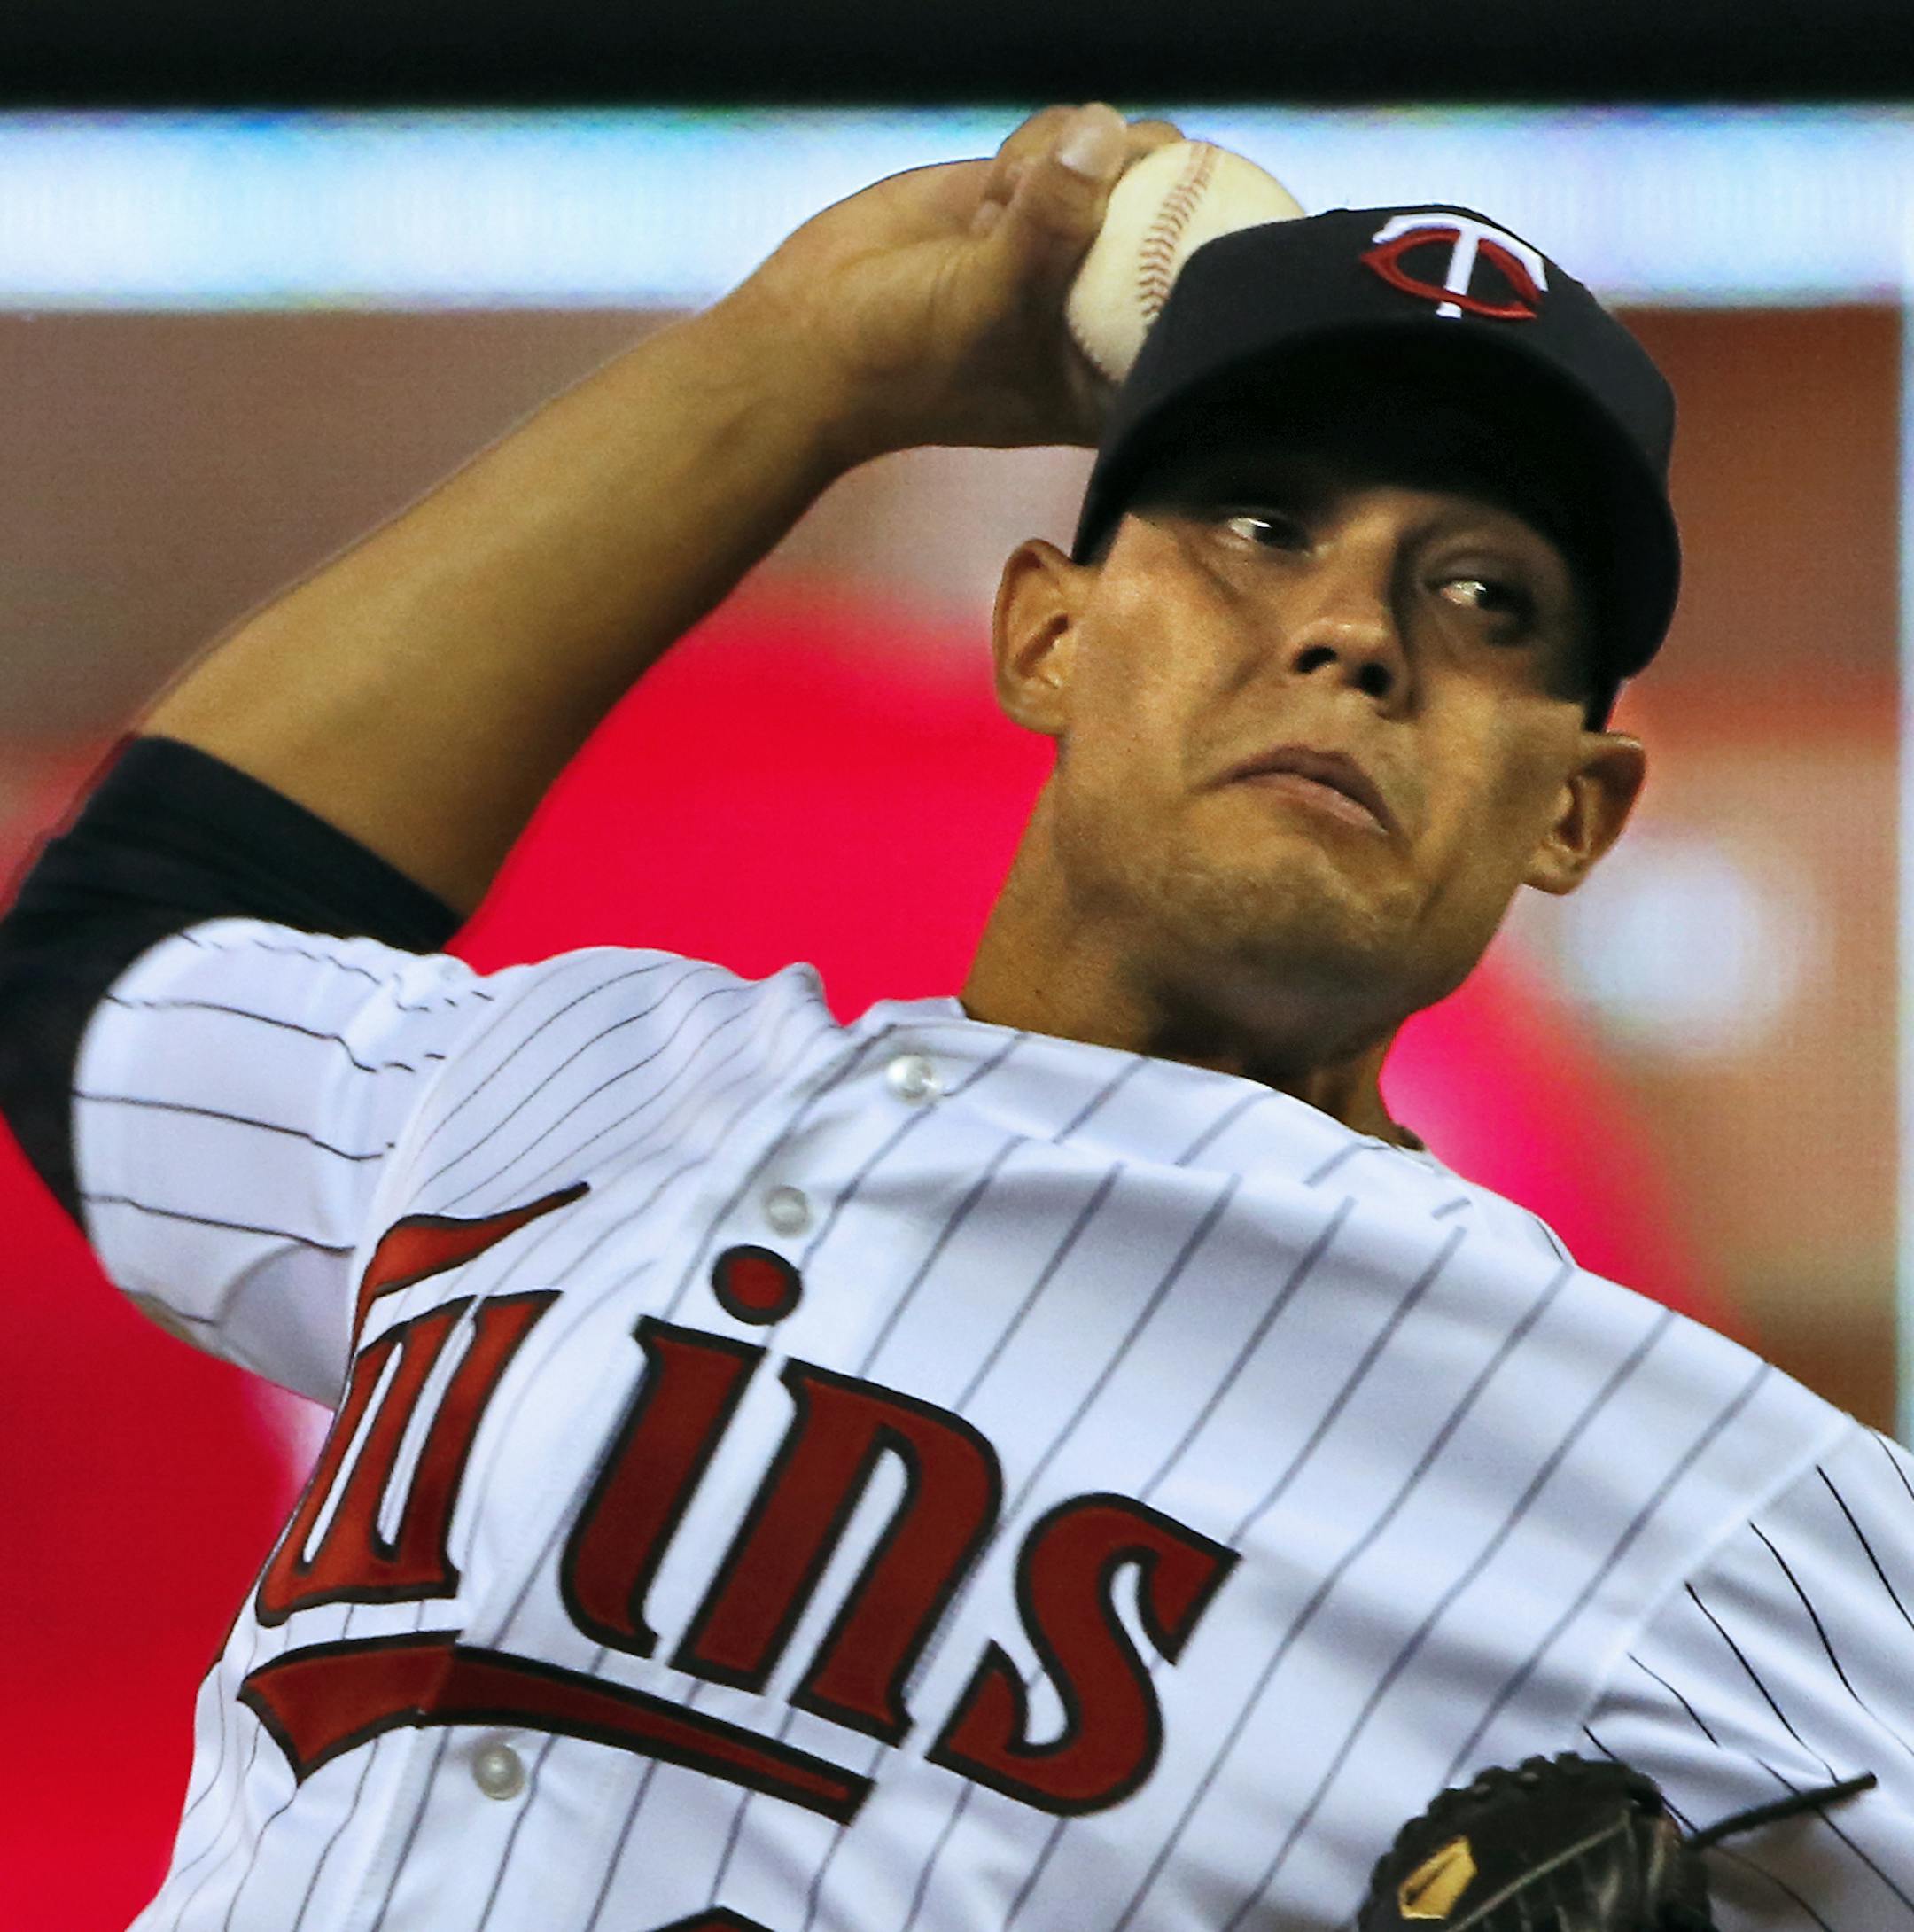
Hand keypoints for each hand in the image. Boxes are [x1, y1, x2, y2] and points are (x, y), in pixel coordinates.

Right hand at [723, 103, 1184, 467]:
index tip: (1187, 223)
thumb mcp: (987, 305)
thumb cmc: (905, 359)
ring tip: (1004, 213)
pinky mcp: (1034, 193)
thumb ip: (1052, 226)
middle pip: (1180, 213)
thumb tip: (1103, 133)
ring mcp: (1074, 245)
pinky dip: (1038, 145)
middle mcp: (1107, 306)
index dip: (1206, 252)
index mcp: (1115, 370)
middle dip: (1139, 188)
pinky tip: (991, 194)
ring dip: (1071, 164)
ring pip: (1127, 160)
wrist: (812, 334)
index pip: (1199, 307)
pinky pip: (1076, 137)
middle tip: (1092, 195)